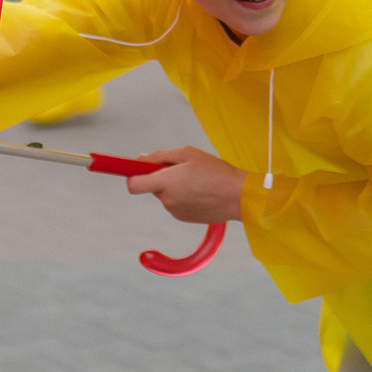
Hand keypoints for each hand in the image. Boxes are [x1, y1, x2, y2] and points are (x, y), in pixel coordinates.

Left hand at [125, 145, 244, 223]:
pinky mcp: (183, 218)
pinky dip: (183, 196)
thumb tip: (139, 159)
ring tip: (197, 180)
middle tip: (182, 168)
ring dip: (174, 186)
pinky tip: (201, 191)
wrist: (239, 197)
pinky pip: (176, 203)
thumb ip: (159, 156)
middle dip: (161, 176)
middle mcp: (167, 200)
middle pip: (152, 186)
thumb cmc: (215, 171)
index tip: (136, 169)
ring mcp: (175, 211)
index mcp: (165, 183)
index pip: (133, 185)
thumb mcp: (187, 153)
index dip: (132, 176)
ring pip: (165, 194)